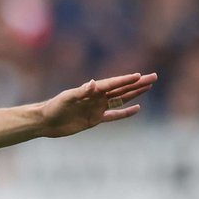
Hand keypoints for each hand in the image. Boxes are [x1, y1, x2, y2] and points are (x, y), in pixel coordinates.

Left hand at [37, 72, 157, 137]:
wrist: (45, 122)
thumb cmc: (53, 107)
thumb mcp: (66, 99)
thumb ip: (81, 92)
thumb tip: (93, 83)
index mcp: (91, 90)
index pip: (113, 84)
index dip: (126, 80)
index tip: (140, 76)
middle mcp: (97, 97)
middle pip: (121, 89)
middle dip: (137, 84)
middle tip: (154, 77)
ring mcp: (97, 108)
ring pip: (121, 100)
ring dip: (134, 94)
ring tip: (148, 87)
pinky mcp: (95, 119)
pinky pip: (113, 115)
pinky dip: (125, 113)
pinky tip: (137, 108)